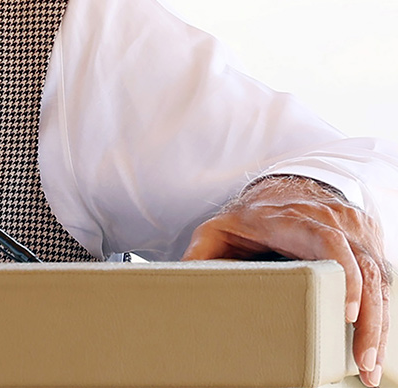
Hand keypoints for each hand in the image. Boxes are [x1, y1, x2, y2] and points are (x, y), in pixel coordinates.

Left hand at [183, 175, 390, 386]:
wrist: (284, 190)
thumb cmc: (251, 216)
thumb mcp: (220, 228)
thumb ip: (202, 252)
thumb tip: (180, 279)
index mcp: (298, 219)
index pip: (330, 241)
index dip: (343, 273)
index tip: (346, 310)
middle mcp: (336, 225)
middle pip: (364, 270)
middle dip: (369, 318)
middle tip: (363, 359)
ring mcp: (357, 238)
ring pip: (379, 282)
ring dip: (378, 327)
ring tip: (368, 367)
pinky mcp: (368, 252)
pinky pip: (382, 287)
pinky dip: (381, 320)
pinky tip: (373, 351)